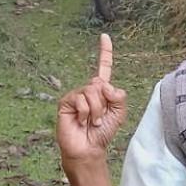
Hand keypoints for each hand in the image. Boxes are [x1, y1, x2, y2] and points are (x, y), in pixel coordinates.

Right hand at [56, 34, 127, 162]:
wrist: (88, 148)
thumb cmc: (103, 133)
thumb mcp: (119, 114)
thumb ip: (118, 96)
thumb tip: (105, 85)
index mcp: (102, 90)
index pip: (103, 67)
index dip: (104, 52)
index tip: (104, 36)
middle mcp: (88, 90)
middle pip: (100, 83)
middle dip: (104, 103)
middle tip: (100, 118)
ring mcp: (76, 95)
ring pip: (92, 92)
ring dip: (96, 110)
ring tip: (91, 122)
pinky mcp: (66, 102)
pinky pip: (81, 100)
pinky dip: (85, 112)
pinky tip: (80, 121)